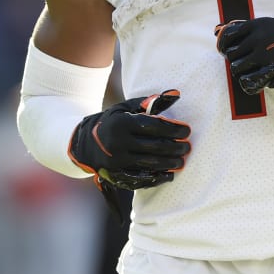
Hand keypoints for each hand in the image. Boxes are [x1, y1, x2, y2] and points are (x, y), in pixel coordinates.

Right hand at [69, 90, 190, 190]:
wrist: (86, 143)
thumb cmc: (114, 122)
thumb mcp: (127, 108)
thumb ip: (151, 102)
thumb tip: (176, 94)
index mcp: (122, 123)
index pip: (154, 126)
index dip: (174, 129)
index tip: (187, 130)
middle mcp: (118, 143)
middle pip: (155, 147)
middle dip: (176, 147)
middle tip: (187, 147)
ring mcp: (117, 161)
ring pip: (150, 164)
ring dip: (170, 163)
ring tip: (181, 160)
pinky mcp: (116, 175)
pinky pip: (141, 179)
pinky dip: (158, 178)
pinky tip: (169, 174)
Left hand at [214, 18, 273, 135]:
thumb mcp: (272, 28)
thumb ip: (247, 29)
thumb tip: (217, 29)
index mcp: (259, 25)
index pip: (228, 34)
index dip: (224, 45)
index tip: (227, 51)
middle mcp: (259, 37)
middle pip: (230, 53)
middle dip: (236, 60)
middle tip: (248, 64)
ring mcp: (265, 54)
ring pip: (236, 68)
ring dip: (243, 73)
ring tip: (256, 72)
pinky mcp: (270, 70)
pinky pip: (247, 81)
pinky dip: (251, 83)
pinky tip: (260, 81)